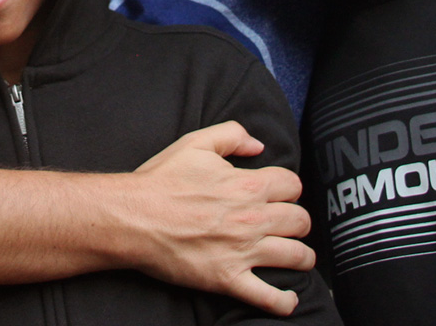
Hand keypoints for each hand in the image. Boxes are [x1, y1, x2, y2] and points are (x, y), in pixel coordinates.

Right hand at [128, 121, 313, 315]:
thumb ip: (232, 135)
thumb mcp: (195, 143)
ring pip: (296, 255)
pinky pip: (268, 297)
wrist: (133, 217)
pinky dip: (284, 301)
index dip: (289, 188)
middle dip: (300, 221)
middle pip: (300, 220)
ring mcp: (243, 251)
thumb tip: (258, 145)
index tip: (281, 194)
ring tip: (299, 257)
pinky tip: (289, 299)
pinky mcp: (229, 279)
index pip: (292, 185)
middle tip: (290, 225)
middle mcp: (252, 218)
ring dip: (303, 256)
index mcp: (247, 185)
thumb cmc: (160, 181)